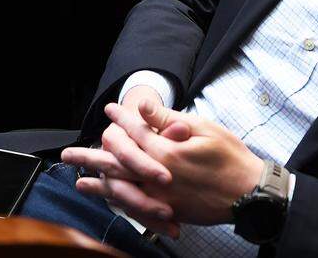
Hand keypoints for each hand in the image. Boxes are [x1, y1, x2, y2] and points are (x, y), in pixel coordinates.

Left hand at [70, 100, 262, 227]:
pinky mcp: (169, 211)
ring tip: (78, 180)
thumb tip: (144, 106)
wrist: (250, 193)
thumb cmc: (231, 157)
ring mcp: (161, 197)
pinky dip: (119, 202)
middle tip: (67, 155)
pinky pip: (136, 208)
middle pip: (115, 164)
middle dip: (90, 157)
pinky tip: (110, 200)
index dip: (120, 119)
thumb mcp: (204, 129)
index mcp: (166, 152)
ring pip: (121, 189)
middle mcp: (157, 177)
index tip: (110, 110)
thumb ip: (169, 120)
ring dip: (97, 184)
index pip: (134, 132)